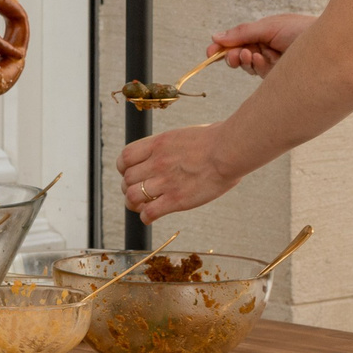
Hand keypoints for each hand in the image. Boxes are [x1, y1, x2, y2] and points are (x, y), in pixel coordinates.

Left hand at [117, 122, 241, 222]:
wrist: (229, 150)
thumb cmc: (215, 140)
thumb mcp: (184, 135)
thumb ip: (170, 145)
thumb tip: (170, 151)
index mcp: (158, 144)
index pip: (125, 158)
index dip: (124, 168)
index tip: (131, 173)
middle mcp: (156, 162)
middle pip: (127, 180)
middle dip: (128, 188)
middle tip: (138, 193)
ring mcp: (165, 181)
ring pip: (132, 197)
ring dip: (134, 204)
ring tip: (142, 206)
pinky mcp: (176, 200)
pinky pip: (148, 213)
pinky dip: (146, 217)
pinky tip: (151, 217)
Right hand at [211, 12, 313, 77]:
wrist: (330, 44)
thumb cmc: (302, 29)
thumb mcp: (269, 27)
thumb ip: (243, 33)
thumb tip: (216, 36)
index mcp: (263, 34)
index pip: (237, 41)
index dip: (222, 47)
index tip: (210, 53)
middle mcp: (266, 49)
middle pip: (239, 56)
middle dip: (232, 56)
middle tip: (231, 56)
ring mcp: (272, 64)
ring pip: (248, 67)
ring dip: (245, 61)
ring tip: (249, 55)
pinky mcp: (279, 77)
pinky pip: (261, 75)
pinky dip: (258, 67)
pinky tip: (262, 60)